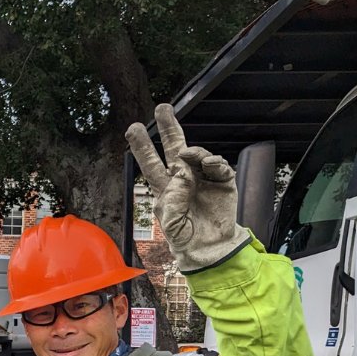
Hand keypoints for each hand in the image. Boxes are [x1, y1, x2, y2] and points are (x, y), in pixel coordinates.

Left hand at [125, 103, 250, 272]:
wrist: (210, 248)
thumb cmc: (185, 237)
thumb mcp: (170, 222)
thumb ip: (171, 199)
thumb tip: (181, 175)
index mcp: (165, 188)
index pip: (151, 162)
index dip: (142, 146)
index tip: (134, 128)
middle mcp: (183, 178)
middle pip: (174, 147)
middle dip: (169, 127)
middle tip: (163, 107)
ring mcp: (203, 178)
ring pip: (197, 154)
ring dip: (194, 150)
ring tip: (188, 154)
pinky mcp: (222, 181)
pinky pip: (218, 165)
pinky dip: (214, 161)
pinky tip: (210, 164)